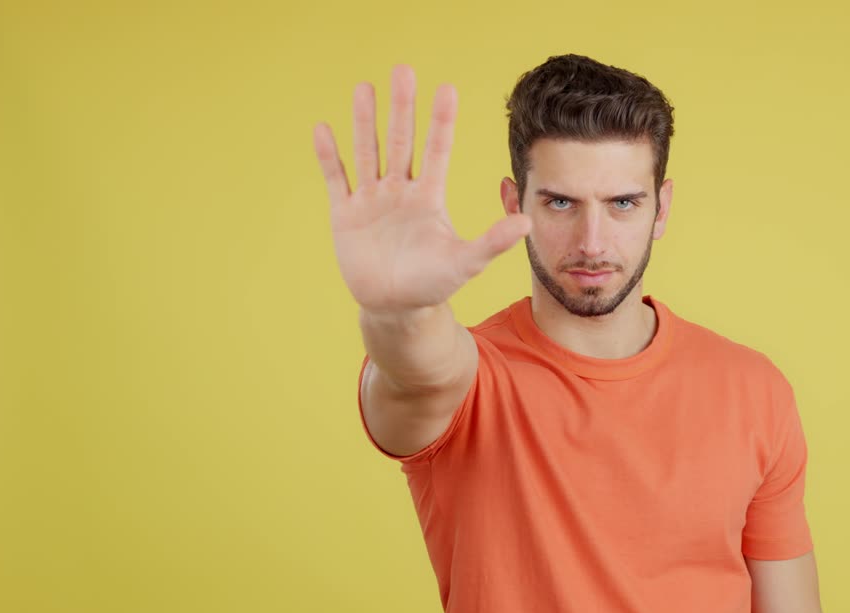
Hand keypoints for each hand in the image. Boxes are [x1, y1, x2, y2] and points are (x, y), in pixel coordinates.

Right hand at [313, 64, 530, 313]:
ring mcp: (372, 200)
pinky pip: (337, 179)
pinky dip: (329, 156)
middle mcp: (400, 190)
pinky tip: (323, 129)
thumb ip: (493, 241)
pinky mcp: (346, 214)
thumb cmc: (433, 283)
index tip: (447, 89)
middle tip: (403, 70)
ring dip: (365, 122)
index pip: (437, 150)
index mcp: (429, 197)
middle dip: (402, 107)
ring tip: (363, 88)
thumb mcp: (465, 262)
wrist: (396, 307)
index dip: (441, 121)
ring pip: (368, 152)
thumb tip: (526, 222)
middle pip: (401, 140)